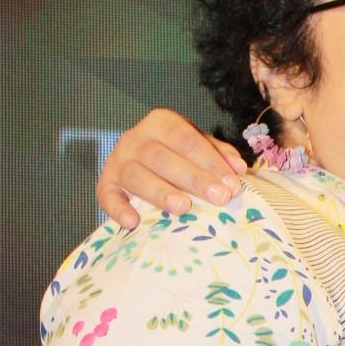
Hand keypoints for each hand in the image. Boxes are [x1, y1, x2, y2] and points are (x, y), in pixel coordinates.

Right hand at [97, 109, 245, 229]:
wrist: (135, 164)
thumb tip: (238, 168)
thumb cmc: (175, 156)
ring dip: (160, 192)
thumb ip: (217, 154)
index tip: (232, 185)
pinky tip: (133, 222)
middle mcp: (136, 139)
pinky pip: (107, 196)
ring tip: (183, 208)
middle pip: (164, 158)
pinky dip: (118, 209)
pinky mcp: (106, 184)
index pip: (187, 139)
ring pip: (137, 175)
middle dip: (194, 178)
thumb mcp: (196, 148)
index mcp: (161, 123)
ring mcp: (118, 161)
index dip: (211, 162)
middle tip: (219, 198)